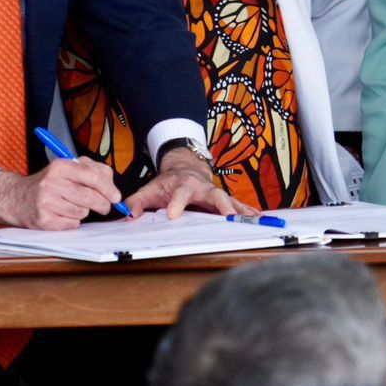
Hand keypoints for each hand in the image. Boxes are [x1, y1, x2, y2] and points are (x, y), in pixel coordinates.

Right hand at [0, 157, 122, 229]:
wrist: (17, 198)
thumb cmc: (49, 183)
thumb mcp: (67, 169)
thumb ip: (92, 172)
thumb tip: (113, 189)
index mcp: (61, 166)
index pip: (93, 177)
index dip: (109, 189)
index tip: (116, 197)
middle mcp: (52, 182)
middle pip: (90, 197)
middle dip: (103, 204)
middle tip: (104, 207)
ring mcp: (46, 202)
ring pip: (82, 212)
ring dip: (83, 212)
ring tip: (72, 205)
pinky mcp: (43, 220)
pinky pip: (72, 224)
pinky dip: (72, 221)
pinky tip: (62, 214)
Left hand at [126, 147, 251, 219]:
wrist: (185, 167)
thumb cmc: (168, 182)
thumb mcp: (150, 189)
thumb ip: (137, 202)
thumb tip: (128, 215)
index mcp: (183, 185)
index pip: (179, 195)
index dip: (176, 204)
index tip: (173, 215)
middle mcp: (202, 188)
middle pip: (214, 195)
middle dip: (221, 205)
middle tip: (228, 216)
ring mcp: (214, 192)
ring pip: (230, 200)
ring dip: (241, 209)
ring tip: (253, 218)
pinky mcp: (222, 199)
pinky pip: (236, 204)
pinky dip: (247, 210)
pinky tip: (257, 217)